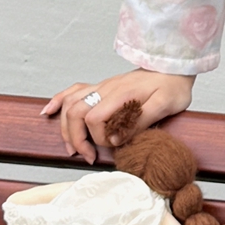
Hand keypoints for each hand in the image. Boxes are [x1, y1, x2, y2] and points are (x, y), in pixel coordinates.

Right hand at [42, 70, 194, 163]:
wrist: (174, 67)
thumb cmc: (173, 87)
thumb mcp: (166, 106)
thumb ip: (140, 122)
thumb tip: (116, 140)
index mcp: (122, 94)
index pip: (96, 118)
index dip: (99, 138)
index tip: (113, 147)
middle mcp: (107, 88)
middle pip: (76, 112)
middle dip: (76, 138)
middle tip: (88, 156)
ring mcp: (102, 86)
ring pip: (71, 103)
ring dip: (65, 127)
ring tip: (72, 148)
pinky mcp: (102, 87)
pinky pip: (74, 90)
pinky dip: (58, 101)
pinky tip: (49, 111)